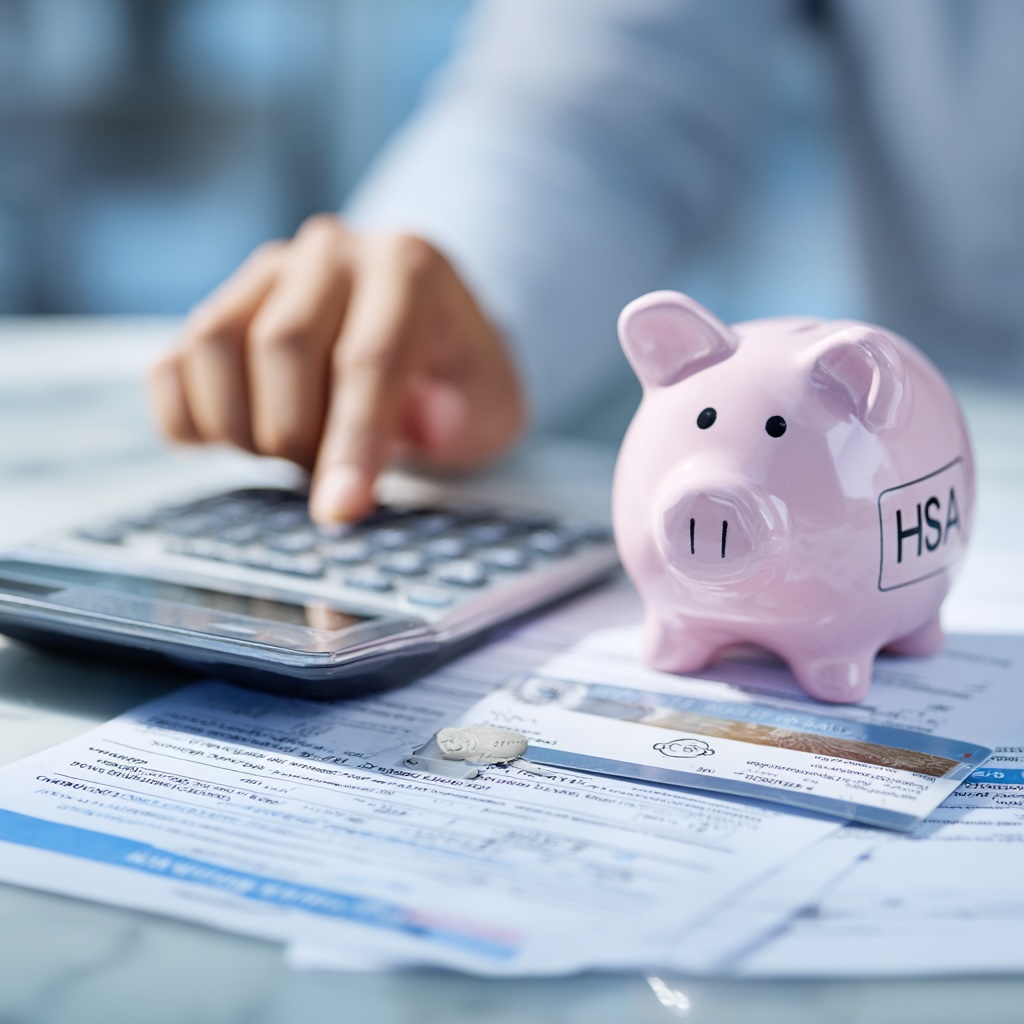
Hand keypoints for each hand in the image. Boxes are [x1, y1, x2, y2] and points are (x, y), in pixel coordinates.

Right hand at [149, 216, 526, 522]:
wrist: (425, 327)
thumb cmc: (458, 376)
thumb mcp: (496, 403)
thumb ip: (467, 420)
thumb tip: (409, 433)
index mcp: (409, 269)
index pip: (368, 360)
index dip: (350, 443)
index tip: (337, 511)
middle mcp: (332, 252)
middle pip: (280, 345)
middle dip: (297, 434)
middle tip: (322, 473)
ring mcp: (267, 271)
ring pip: (213, 342)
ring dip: (240, 425)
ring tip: (287, 452)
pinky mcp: (222, 303)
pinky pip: (174, 361)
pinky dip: (189, 419)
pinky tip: (233, 442)